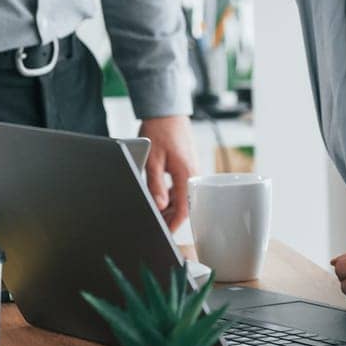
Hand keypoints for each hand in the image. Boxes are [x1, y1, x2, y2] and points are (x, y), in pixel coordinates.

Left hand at [138, 115, 194, 230]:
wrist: (167, 113)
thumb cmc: (159, 131)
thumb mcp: (152, 159)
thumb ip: (155, 184)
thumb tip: (159, 206)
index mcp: (186, 175)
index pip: (183, 209)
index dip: (174, 224)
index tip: (165, 232)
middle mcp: (193, 175)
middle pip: (185, 205)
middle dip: (171, 218)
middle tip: (157, 226)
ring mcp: (192, 171)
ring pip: (184, 197)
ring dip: (171, 207)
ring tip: (157, 214)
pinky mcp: (188, 167)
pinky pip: (183, 187)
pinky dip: (173, 196)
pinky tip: (162, 198)